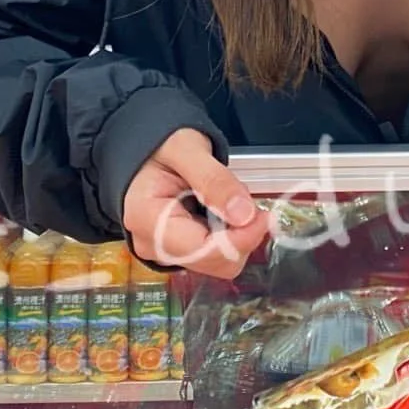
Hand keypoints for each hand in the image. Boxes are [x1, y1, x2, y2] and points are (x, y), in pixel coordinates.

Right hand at [122, 128, 268, 277]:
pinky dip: (230, 235)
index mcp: (145, 217)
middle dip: (240, 234)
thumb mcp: (186, 149)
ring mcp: (165, 252)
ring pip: (219, 262)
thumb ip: (214, 180)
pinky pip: (216, 256)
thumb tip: (244, 215)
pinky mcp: (180, 253)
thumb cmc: (158, 147)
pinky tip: (221, 211)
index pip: (200, 249)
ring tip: (227, 199)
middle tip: (244, 199)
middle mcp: (152, 243)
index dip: (239, 238)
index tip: (262, 215)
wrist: (146, 152)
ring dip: (236, 234)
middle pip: (213, 261)